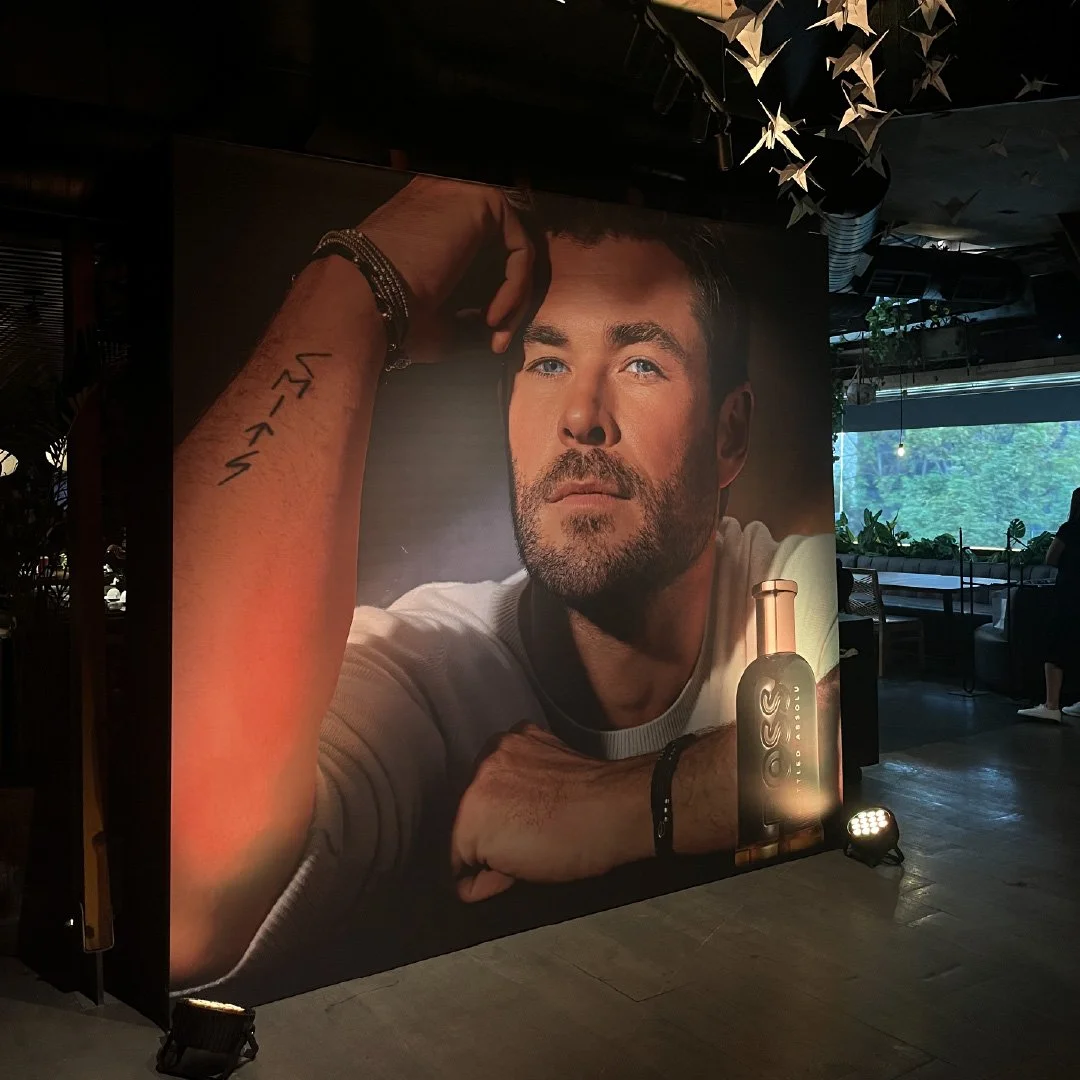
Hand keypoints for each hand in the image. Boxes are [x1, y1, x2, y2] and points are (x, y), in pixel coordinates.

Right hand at [360, 177, 534, 357]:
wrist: (369, 301)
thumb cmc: (393, 316)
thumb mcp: (439, 320)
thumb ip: (468, 318)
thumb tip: (491, 331)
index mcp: (431, 218)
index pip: (482, 248)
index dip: (495, 294)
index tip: (489, 336)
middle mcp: (446, 197)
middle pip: (503, 248)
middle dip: (511, 298)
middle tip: (498, 338)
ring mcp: (463, 192)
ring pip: (514, 248)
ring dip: (514, 296)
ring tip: (495, 330)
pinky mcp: (481, 199)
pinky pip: (519, 247)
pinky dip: (515, 287)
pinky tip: (494, 315)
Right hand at [450, 724, 652, 902]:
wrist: (615, 807)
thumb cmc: (572, 847)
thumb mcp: (521, 876)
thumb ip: (486, 875)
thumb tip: (472, 882)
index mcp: (471, 814)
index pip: (454, 852)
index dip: (471, 871)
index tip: (488, 877)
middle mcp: (478, 774)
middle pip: (466, 813)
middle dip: (483, 832)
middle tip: (512, 845)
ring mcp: (501, 747)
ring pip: (483, 782)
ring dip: (496, 797)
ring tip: (527, 812)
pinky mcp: (524, 733)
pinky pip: (507, 758)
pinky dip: (515, 771)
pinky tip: (536, 786)